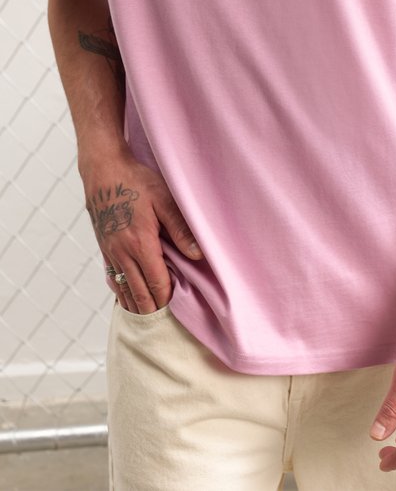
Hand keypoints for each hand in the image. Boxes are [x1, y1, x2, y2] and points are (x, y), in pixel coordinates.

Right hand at [84, 154, 201, 313]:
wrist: (104, 170)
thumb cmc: (136, 180)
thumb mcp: (165, 200)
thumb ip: (181, 229)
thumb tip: (197, 254)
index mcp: (140, 244)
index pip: (157, 282)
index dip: (168, 297)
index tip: (177, 307)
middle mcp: (123, 253)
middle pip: (139, 291)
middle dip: (152, 307)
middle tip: (164, 321)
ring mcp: (110, 251)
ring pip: (123, 287)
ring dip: (135, 304)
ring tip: (146, 317)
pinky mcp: (103, 246)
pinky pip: (111, 276)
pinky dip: (120, 290)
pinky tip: (125, 296)